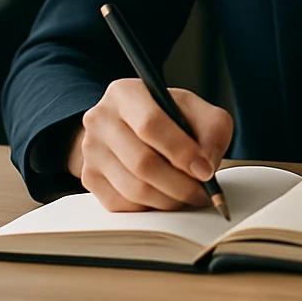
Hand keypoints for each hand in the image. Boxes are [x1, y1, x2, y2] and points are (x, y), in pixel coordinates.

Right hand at [68, 80, 233, 211]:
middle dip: (180, 184)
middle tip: (202, 192)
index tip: (206, 171)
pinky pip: (123, 205)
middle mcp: (100, 120)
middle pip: (142, 163)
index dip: (182, 151)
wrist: (130, 126)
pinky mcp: (89, 178)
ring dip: (168, 200)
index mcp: (125, 93)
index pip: (150, 124)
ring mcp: (91, 151)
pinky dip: (150, 208)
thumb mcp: (194, 109)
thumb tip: (206, 165)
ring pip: (133, 189)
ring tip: (188, 196)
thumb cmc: (167, 117)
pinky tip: (165, 196)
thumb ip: (211, 129)